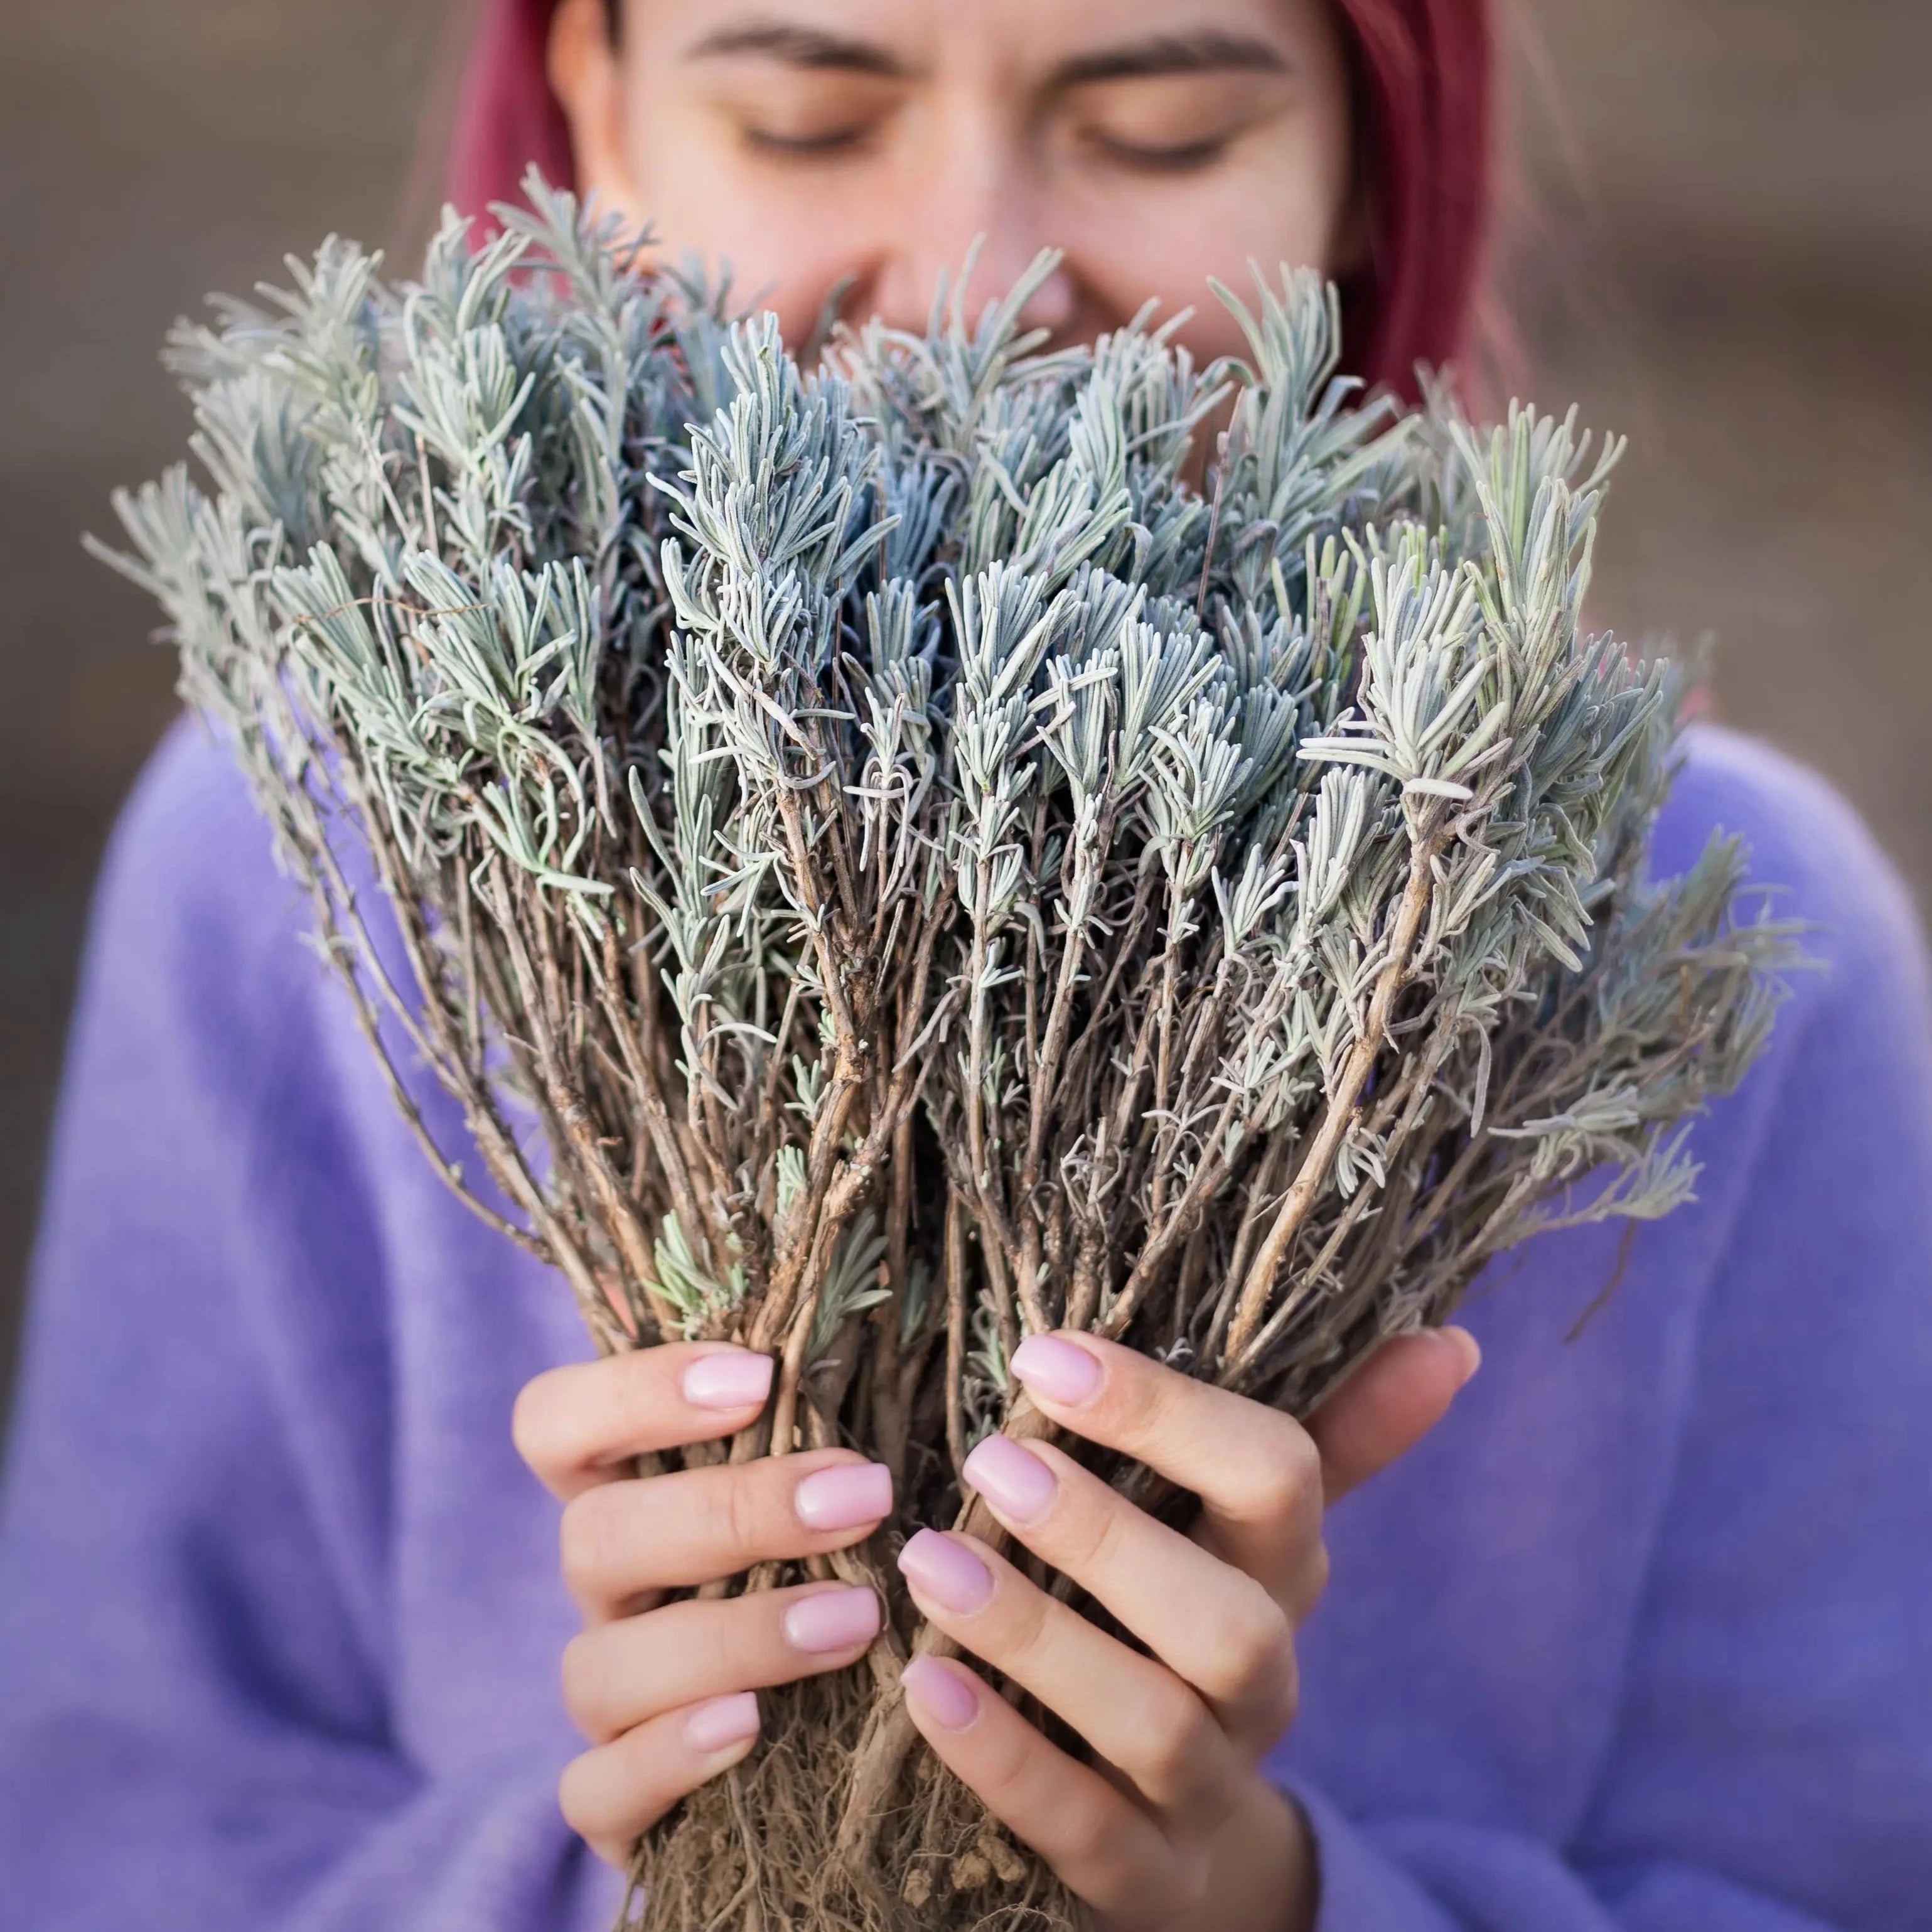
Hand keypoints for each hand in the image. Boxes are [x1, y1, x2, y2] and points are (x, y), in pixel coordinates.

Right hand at [512, 1342, 896, 1867]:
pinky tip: (750, 1730)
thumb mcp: (830, 1501)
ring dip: (731, 1635)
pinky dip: (667, 1756)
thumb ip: (828, 1432)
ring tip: (855, 1621)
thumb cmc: (836, 1578)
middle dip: (728, 1510)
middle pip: (595, 1534)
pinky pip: (596, 1790)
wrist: (825, 1761)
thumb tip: (886, 1324)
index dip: (634, 1390)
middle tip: (862, 1494)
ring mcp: (605, 1701)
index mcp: (631, 1495)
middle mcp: (606, 1593)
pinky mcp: (617, 1805)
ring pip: (601, 1666)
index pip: (555, 1422)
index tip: (758, 1376)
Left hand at [894, 1327, 1479, 1931]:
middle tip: (992, 1461)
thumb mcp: (1252, 1534)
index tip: (1044, 1355)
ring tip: (931, 1565)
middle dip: (1107, 1536)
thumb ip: (1330, 1435)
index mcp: (1281, 1573)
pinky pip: (1083, 1830)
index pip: (1278, 1481)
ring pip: (1155, 1726)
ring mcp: (1207, 1790)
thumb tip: (1452, 1341)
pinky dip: (1003, 1758)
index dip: (1169, 1416)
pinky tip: (924, 1687)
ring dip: (1038, 1640)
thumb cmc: (1193, 1626)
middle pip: (1228, 1623)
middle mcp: (1263, 1684)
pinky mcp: (1143, 1878)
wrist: (1190, 1840)